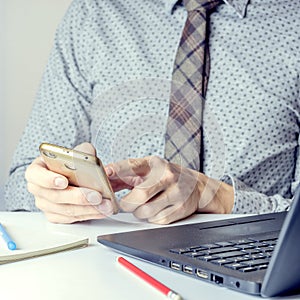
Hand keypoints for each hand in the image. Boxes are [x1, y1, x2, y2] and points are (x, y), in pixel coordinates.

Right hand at [25, 143, 113, 222]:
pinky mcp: (55, 216)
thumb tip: (92, 162)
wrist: (75, 172)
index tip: (64, 181)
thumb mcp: (79, 150)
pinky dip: (89, 214)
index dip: (48, 179)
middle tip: (97, 196)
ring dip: (89, 209)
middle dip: (79, 197)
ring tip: (106, 205)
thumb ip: (84, 152)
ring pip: (66, 210)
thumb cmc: (73, 161)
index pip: (36, 174)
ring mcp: (45, 204)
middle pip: (55, 196)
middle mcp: (38, 189)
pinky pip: (72, 219)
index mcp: (37, 169)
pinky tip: (102, 210)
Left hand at [106, 156, 233, 223]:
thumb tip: (104, 180)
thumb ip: (124, 176)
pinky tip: (157, 209)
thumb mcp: (147, 170)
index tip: (107, 172)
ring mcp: (176, 192)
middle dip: (127, 204)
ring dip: (139, 212)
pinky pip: (157, 220)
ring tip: (144, 205)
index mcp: (154, 164)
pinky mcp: (181, 208)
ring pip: (146, 211)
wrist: (195, 186)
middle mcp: (167, 176)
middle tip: (125, 204)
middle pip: (140, 195)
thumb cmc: (165, 177)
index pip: (134, 165)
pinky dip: (152, 218)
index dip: (119, 169)